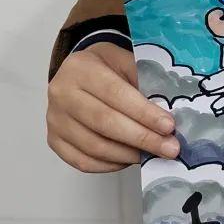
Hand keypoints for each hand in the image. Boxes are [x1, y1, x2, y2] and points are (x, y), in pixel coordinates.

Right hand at [46, 42, 178, 171]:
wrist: (76, 71)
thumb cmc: (106, 66)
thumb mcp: (124, 59)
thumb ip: (143, 80)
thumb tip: (166, 113)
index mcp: (80, 68)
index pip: (116, 94)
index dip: (144, 113)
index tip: (169, 126)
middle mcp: (61, 93)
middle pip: (105, 122)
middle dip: (142, 138)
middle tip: (169, 148)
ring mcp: (55, 119)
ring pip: (94, 146)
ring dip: (128, 154)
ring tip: (153, 154)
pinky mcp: (54, 140)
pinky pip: (83, 161)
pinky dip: (110, 164)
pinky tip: (129, 158)